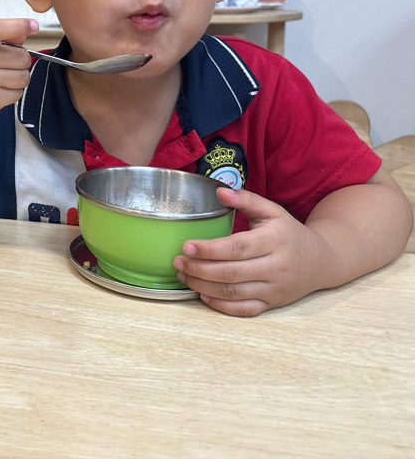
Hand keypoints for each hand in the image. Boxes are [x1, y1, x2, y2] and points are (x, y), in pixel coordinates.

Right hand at [0, 18, 38, 120]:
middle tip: (5, 62)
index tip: (33, 25)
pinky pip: (18, 93)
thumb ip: (2, 35)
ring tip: (2, 75)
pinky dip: (14, 91)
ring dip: (19, 76)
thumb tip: (25, 32)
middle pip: (22, 57)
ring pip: (23, 76)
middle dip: (20, 60)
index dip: (18, 25)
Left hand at [173, 187, 332, 316]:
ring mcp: (274, 289)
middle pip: (231, 273)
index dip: (209, 249)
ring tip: (184, 276)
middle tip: (178, 262)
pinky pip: (244, 310)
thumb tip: (219, 190)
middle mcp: (276, 267)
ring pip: (234, 293)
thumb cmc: (290, 234)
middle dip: (199, 269)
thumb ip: (246, 199)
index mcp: (274, 241)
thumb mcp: (272, 212)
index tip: (186, 246)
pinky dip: (221, 305)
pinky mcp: (273, 304)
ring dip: (203, 286)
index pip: (237, 248)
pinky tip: (203, 295)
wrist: (322, 262)